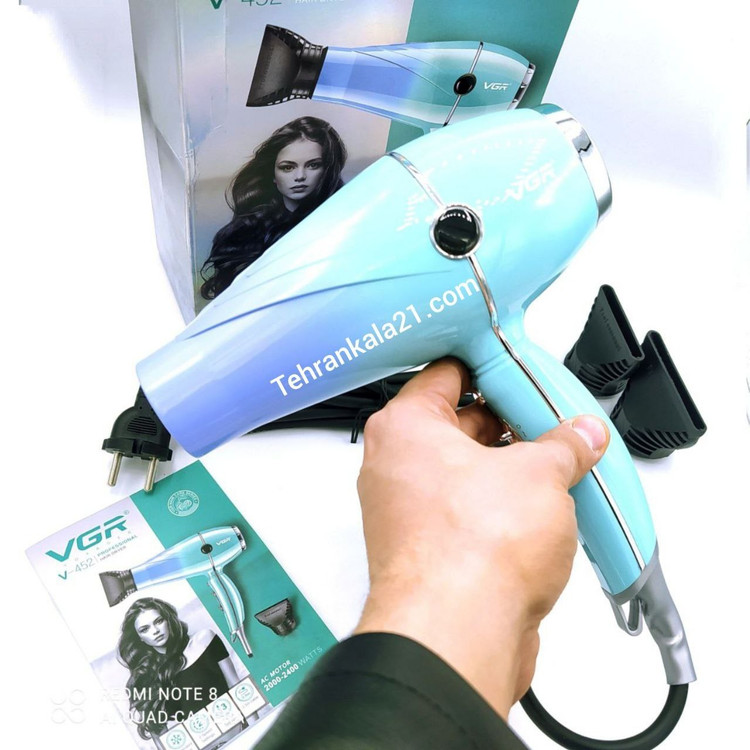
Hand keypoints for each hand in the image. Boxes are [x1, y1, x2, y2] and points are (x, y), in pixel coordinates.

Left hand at [354, 358, 609, 718]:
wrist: (457, 635)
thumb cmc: (469, 552)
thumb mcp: (539, 475)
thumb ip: (564, 447)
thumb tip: (579, 436)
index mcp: (405, 428)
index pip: (446, 374)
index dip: (488, 368)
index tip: (519, 373)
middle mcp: (395, 467)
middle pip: (458, 425)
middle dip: (508, 426)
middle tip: (548, 427)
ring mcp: (407, 512)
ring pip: (465, 473)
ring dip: (507, 473)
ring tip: (554, 472)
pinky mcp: (426, 551)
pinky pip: (465, 513)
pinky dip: (498, 511)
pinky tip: (537, 516)